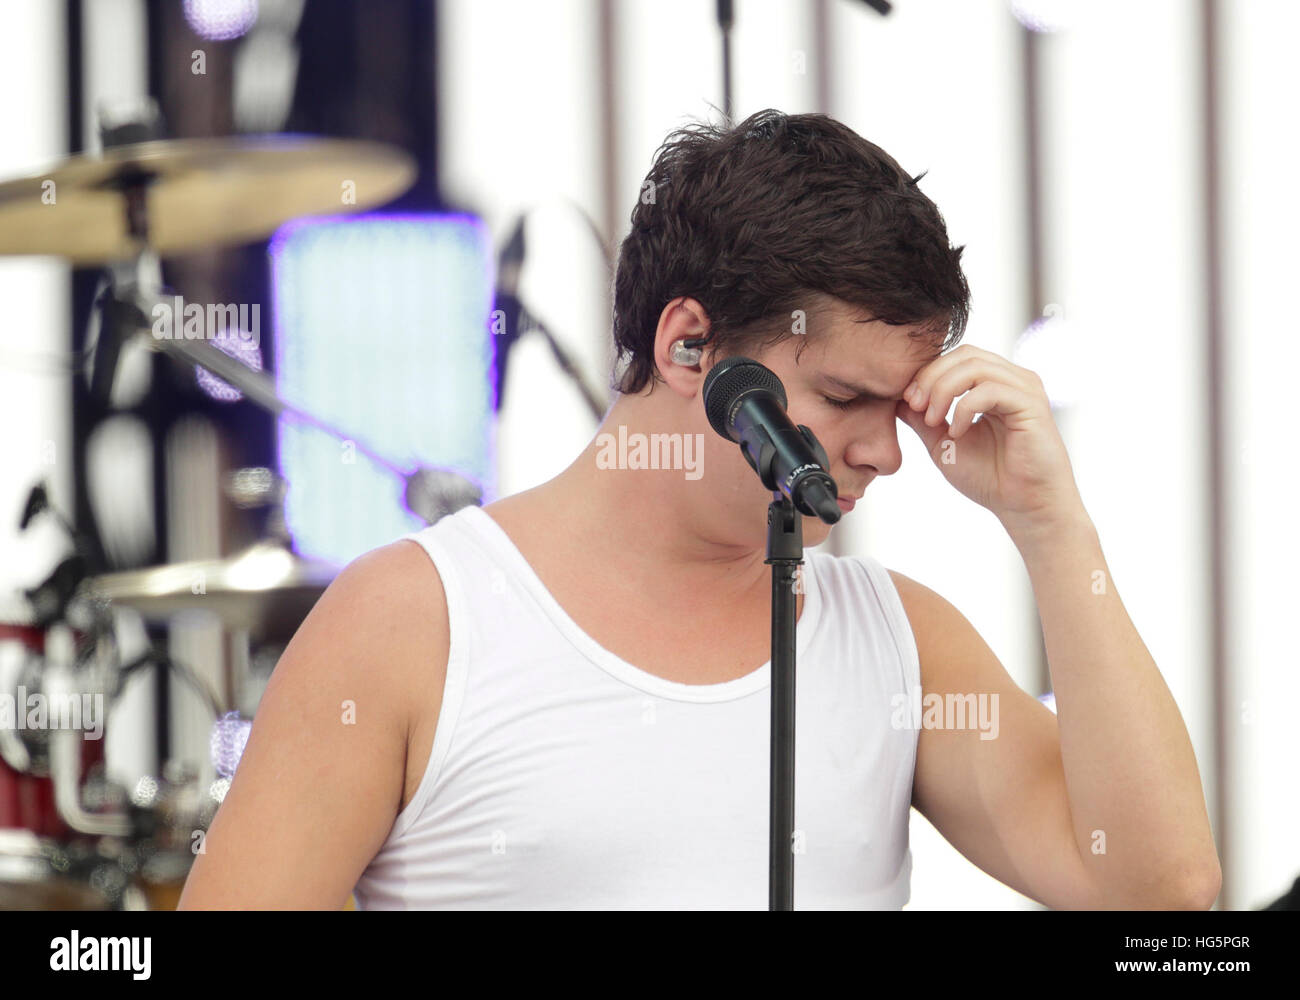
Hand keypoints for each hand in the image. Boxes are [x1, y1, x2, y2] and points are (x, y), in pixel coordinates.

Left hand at [895, 344, 1085, 534]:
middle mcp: (1012, 380)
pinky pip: (990, 389)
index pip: (956, 359)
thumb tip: (897, 399)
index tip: (907, 402)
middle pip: (965, 354)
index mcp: (994, 384)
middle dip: (931, 377)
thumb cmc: (989, 477)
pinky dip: (964, 408)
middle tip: (915, 406)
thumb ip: (922, 420)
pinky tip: (956, 433)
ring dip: (943, 391)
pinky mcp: (1031, 404)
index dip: (926, 374)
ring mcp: (1024, 389)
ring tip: (933, 420)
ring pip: (975, 367)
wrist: (1023, 507)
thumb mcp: (943, 445)